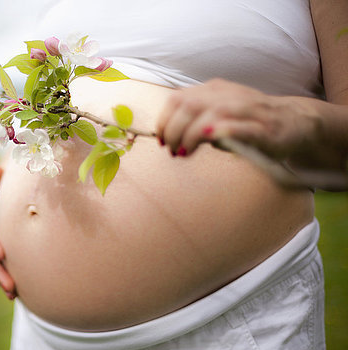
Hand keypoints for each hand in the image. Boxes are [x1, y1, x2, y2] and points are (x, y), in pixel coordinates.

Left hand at [155, 79, 321, 161]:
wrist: (296, 120)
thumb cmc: (249, 121)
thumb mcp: (218, 115)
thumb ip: (194, 121)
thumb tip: (169, 139)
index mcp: (214, 91)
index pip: (178, 98)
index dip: (164, 120)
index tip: (161, 139)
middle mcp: (229, 96)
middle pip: (189, 105)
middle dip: (174, 130)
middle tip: (172, 150)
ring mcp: (248, 111)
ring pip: (211, 114)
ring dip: (191, 135)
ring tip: (185, 152)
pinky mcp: (263, 129)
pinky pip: (241, 126)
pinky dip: (221, 131)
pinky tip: (209, 138)